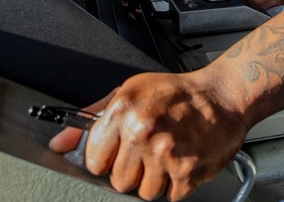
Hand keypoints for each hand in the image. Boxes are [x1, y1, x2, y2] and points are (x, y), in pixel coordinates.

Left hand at [51, 71, 248, 200]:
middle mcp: (142, 133)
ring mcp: (165, 155)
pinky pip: (169, 196)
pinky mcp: (187, 172)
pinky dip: (176, 183)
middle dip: (132, 170)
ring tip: (167, 154)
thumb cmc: (177, 93)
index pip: (93, 161)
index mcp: (123, 111)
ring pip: (143, 193)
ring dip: (154, 180)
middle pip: (118, 181)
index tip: (120, 150)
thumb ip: (91, 118)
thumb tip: (60, 142)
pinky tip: (182, 160)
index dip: (107, 158)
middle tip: (149, 149)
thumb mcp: (129, 92)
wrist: (223, 95)